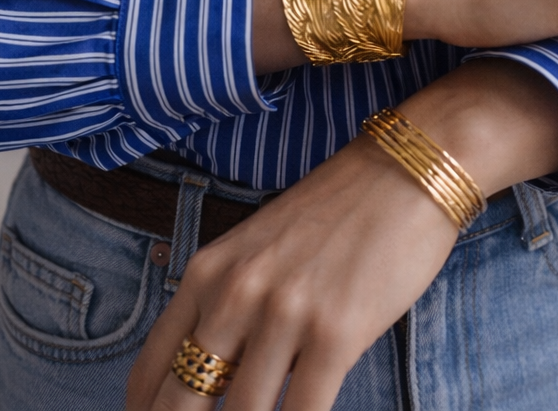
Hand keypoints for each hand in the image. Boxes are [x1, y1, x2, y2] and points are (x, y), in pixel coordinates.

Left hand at [127, 61, 557, 410]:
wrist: (406, 170)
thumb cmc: (336, 213)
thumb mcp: (259, 249)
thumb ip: (227, 307)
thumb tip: (208, 382)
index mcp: (208, 271)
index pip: (151, 372)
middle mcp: (236, 291)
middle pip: (183, 402)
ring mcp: (284, 311)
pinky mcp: (335, 332)